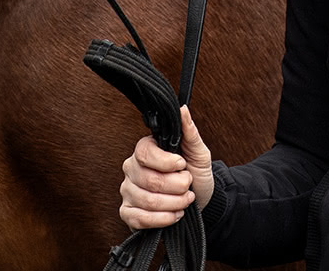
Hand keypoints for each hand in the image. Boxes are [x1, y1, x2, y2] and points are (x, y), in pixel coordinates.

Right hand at [120, 106, 213, 228]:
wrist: (201, 200)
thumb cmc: (196, 173)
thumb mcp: (199, 152)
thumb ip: (189, 132)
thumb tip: (183, 109)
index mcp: (145, 150)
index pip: (144, 152)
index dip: (166, 161)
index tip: (182, 164)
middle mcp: (131, 169)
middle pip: (149, 180)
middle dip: (177, 186)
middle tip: (188, 185)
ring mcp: (127, 191)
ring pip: (147, 201)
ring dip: (174, 203)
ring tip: (186, 200)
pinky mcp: (128, 213)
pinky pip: (139, 219)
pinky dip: (162, 219)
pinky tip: (175, 214)